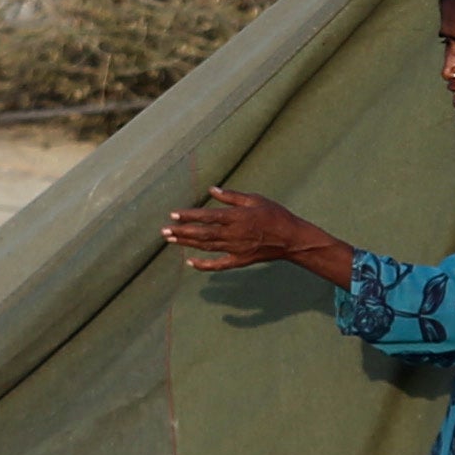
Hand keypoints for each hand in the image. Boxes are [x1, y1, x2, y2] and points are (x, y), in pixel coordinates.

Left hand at [162, 185, 344, 279]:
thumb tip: (213, 189)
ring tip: (171, 240)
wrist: (291, 238)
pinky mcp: (239, 260)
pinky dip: (203, 265)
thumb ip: (232, 196)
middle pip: (202, 234)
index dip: (189, 216)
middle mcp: (233, 234)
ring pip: (206, 247)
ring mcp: (235, 249)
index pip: (207, 216)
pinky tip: (190, 263)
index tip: (173, 215)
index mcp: (236, 217)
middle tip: (164, 232)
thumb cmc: (274, 214)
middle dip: (181, 232)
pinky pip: (218, 265)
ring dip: (187, 244)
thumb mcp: (254, 199)